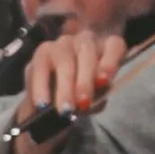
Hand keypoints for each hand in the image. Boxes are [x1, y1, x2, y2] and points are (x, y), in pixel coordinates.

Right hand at [10, 23, 126, 153]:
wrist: (49, 111)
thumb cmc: (77, 105)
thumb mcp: (91, 103)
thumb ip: (96, 96)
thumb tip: (94, 97)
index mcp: (103, 51)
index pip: (114, 45)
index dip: (111, 60)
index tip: (106, 82)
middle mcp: (82, 42)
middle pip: (88, 51)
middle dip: (85, 82)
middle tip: (81, 106)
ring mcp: (59, 46)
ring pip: (64, 60)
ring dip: (64, 87)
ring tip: (64, 110)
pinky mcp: (39, 56)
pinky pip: (41, 68)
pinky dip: (42, 89)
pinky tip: (44, 106)